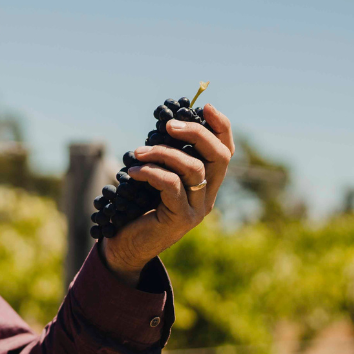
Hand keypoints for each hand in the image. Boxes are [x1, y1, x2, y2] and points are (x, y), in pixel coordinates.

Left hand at [101, 104, 234, 286]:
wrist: (127, 246)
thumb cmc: (139, 208)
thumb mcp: (157, 177)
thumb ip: (167, 156)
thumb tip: (166, 124)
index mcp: (207, 182)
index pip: (226, 150)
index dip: (221, 127)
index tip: (205, 107)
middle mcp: (208, 195)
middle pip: (219, 157)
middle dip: (197, 134)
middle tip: (169, 126)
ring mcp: (197, 209)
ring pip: (194, 169)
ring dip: (163, 153)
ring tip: (138, 152)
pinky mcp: (180, 219)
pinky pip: (171, 186)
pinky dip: (151, 173)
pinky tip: (133, 171)